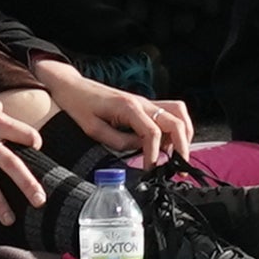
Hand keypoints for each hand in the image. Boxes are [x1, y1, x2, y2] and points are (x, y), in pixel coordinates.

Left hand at [36, 65, 176, 167]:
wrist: (73, 87)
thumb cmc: (79, 106)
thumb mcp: (93, 129)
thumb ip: (118, 141)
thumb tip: (140, 149)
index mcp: (129, 107)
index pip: (153, 132)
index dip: (154, 154)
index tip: (150, 171)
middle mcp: (142, 102)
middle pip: (175, 120)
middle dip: (182, 145)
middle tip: (180, 168)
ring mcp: (145, 101)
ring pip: (178, 111)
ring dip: (184, 133)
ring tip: (179, 155)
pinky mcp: (144, 104)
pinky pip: (169, 112)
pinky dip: (176, 127)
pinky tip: (168, 144)